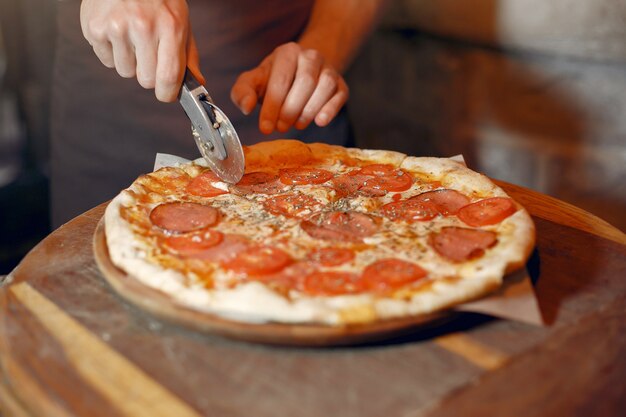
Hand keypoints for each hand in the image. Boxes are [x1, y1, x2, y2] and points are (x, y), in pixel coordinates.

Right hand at [80, 0, 203, 101]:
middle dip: (149, 74)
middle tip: (150, 54)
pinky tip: (118, 31)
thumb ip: (188, 56)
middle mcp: (143, 27)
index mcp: (170, 27)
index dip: (168, 93)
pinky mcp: (94, 27)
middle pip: (145, 80)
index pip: (168, 77)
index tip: (167, 94)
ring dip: (130, 62)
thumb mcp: (180, 22)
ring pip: (125, 72)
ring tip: (133, 37)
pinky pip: (107, 60)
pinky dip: (113, 52)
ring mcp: (116, 27)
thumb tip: (197, 84)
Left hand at [230, 42, 348, 133]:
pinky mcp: (341, 84)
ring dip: (309, 111)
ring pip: (324, 87)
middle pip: (305, 82)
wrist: (300, 72)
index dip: (272, 106)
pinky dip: (330, 110)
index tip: (265, 127)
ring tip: (297, 124)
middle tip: (280, 127)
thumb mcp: (253, 82)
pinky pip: (340, 95)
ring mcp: (329, 69)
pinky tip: (319, 121)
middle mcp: (310, 56)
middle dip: (290, 110)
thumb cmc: (273, 80)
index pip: (281, 80)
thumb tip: (246, 108)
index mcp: (287, 52)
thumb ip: (242, 92)